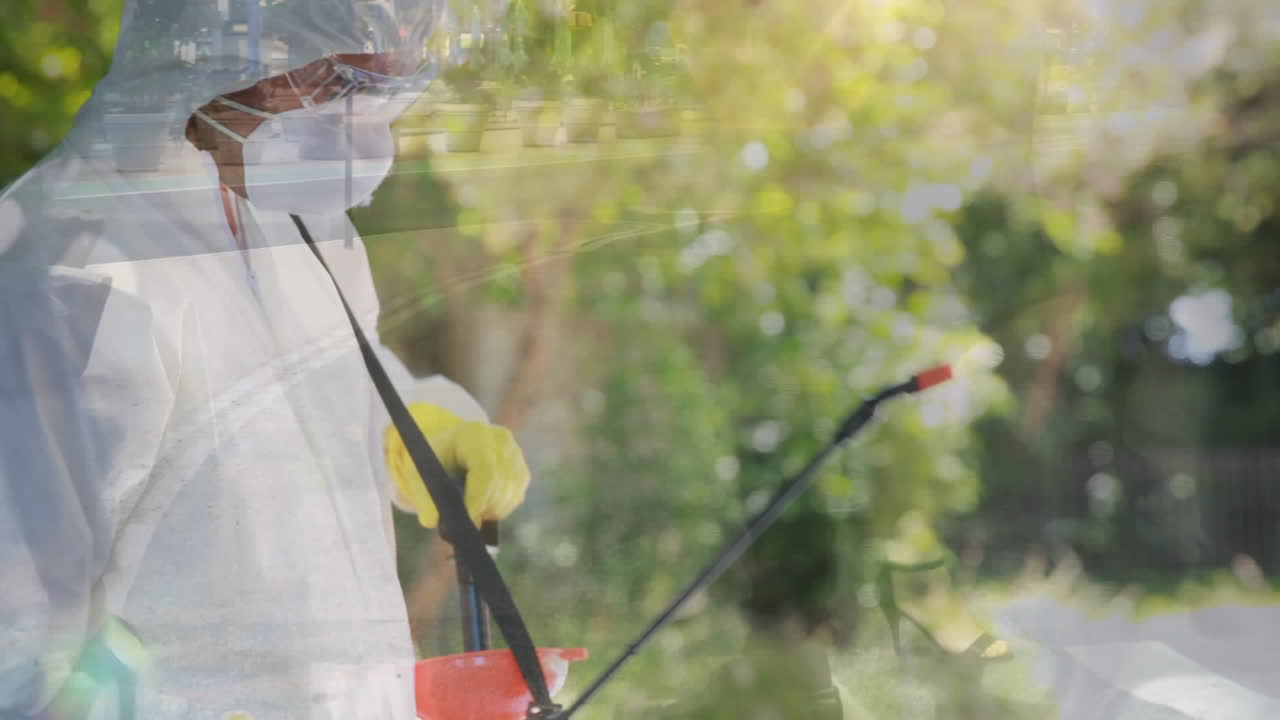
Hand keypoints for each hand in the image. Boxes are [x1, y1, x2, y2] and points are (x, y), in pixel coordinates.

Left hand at [384, 403, 530, 528]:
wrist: (449, 447)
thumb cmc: (435, 460)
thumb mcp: (421, 475)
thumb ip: (425, 499)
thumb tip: (436, 522)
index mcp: (474, 434)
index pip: (485, 470)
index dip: (478, 499)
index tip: (468, 521)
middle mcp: (500, 440)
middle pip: (499, 485)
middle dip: (482, 509)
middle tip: (464, 520)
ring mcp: (515, 454)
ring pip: (509, 495)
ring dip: (490, 510)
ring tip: (470, 507)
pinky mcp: (522, 470)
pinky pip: (514, 498)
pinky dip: (498, 508)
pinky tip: (481, 502)